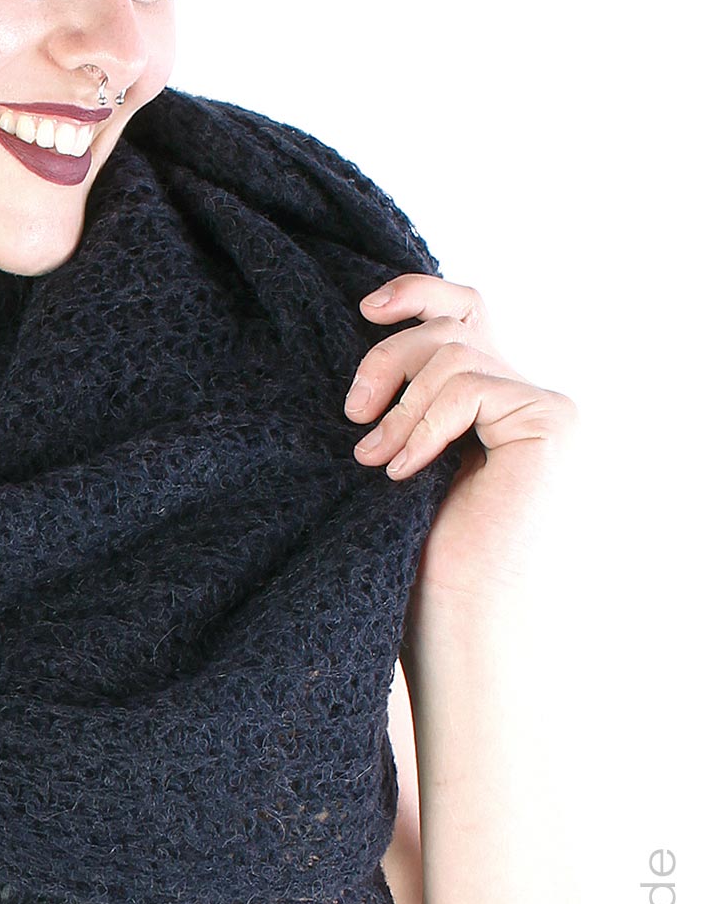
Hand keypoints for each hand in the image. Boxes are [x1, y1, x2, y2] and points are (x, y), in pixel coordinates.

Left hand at [343, 273, 580, 611]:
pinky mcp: (550, 420)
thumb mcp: (398, 444)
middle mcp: (527, 393)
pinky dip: (423, 426)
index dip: (416, 292)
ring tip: (375, 460)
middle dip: (389, 357)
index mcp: (492, 395)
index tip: (365, 309)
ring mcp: (545, 405)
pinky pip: (467, 386)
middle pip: (453, 321)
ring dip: (400, 408)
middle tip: (353, 415)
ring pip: (453, 352)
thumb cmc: (416, 547)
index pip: (464, 308)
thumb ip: (407, 386)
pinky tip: (403, 472)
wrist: (451, 611)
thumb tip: (374, 315)